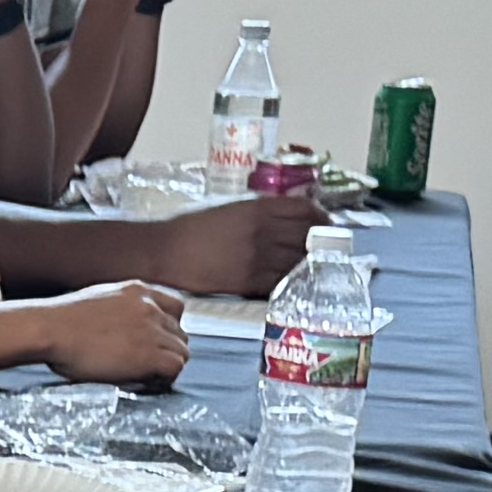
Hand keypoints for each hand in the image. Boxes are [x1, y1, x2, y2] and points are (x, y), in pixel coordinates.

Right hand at [44, 282, 194, 385]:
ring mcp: (152, 329)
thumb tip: (119, 331)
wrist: (49, 329)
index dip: (168, 328)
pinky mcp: (150, 354)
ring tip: (144, 377)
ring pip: (181, 352)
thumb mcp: (96, 302)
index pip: (175, 307)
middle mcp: (149, 307)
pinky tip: (145, 383)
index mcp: (137, 291)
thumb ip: (118, 311)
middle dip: (166, 351)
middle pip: (179, 333)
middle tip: (145, 366)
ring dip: (166, 366)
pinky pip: (175, 368)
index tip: (155, 342)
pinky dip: (165, 379)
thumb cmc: (60, 322)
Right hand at [149, 192, 319, 296]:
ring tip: (308, 268)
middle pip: (308, 236)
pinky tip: (288, 283)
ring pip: (299, 262)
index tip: (325, 223)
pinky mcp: (249, 281)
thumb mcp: (229, 208)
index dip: (321, 217)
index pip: (305, 210)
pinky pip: (281, 283)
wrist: (166, 251)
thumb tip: (285, 218)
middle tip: (323, 249)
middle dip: (319, 243)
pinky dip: (289, 283)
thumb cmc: (191, 227)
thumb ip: (260, 211)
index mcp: (259, 208)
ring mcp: (258, 258)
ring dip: (307, 266)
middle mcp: (263, 231)